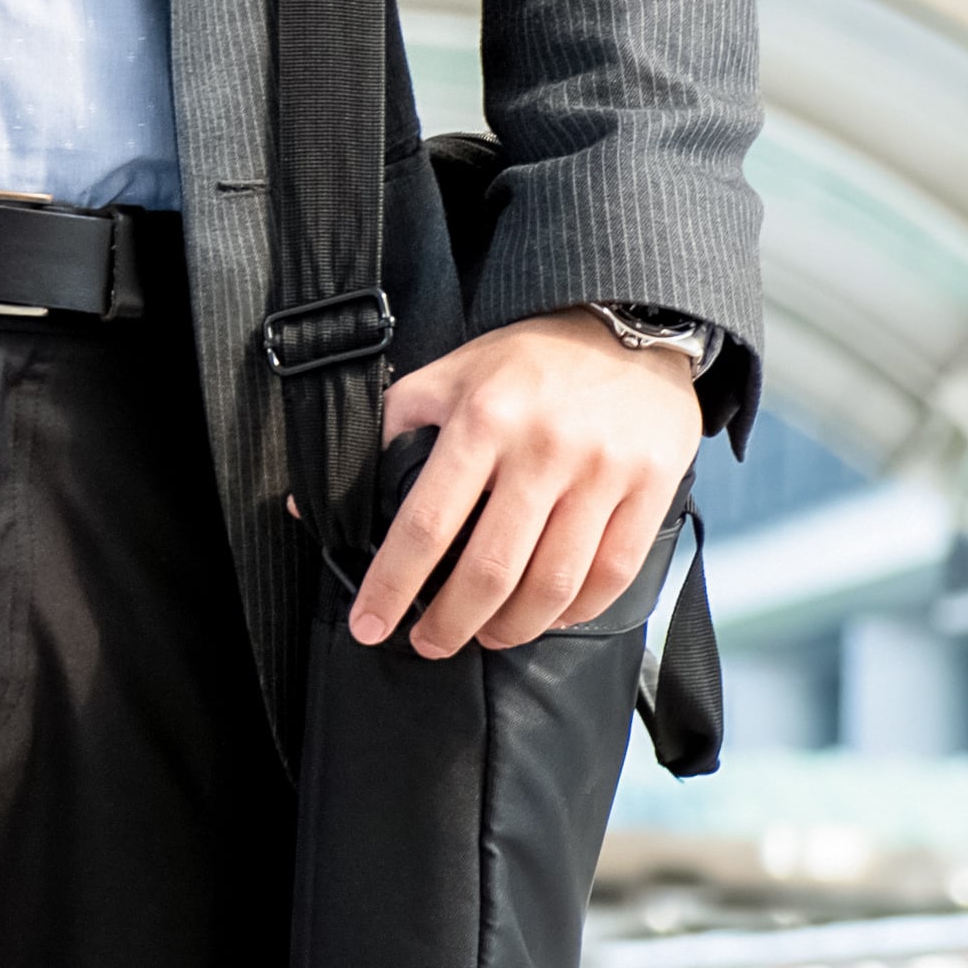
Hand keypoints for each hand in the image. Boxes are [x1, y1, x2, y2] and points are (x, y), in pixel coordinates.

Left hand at [347, 309, 702, 657]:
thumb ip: (389, 432)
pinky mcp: (651, 488)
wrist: (626, 324)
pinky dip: (577, 609)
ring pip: (554, 582)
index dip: (394, 584)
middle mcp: (542, 451)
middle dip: (451, 622)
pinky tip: (550, 617)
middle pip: (491, 567)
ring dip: (513, 626)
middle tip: (430, 644)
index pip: (427, 523)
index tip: (370, 624)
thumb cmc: (526, 360)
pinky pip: (613, 572)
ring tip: (485, 635)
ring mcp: (602, 474)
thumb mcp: (447, 376)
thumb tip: (317, 499)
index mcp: (480, 421)